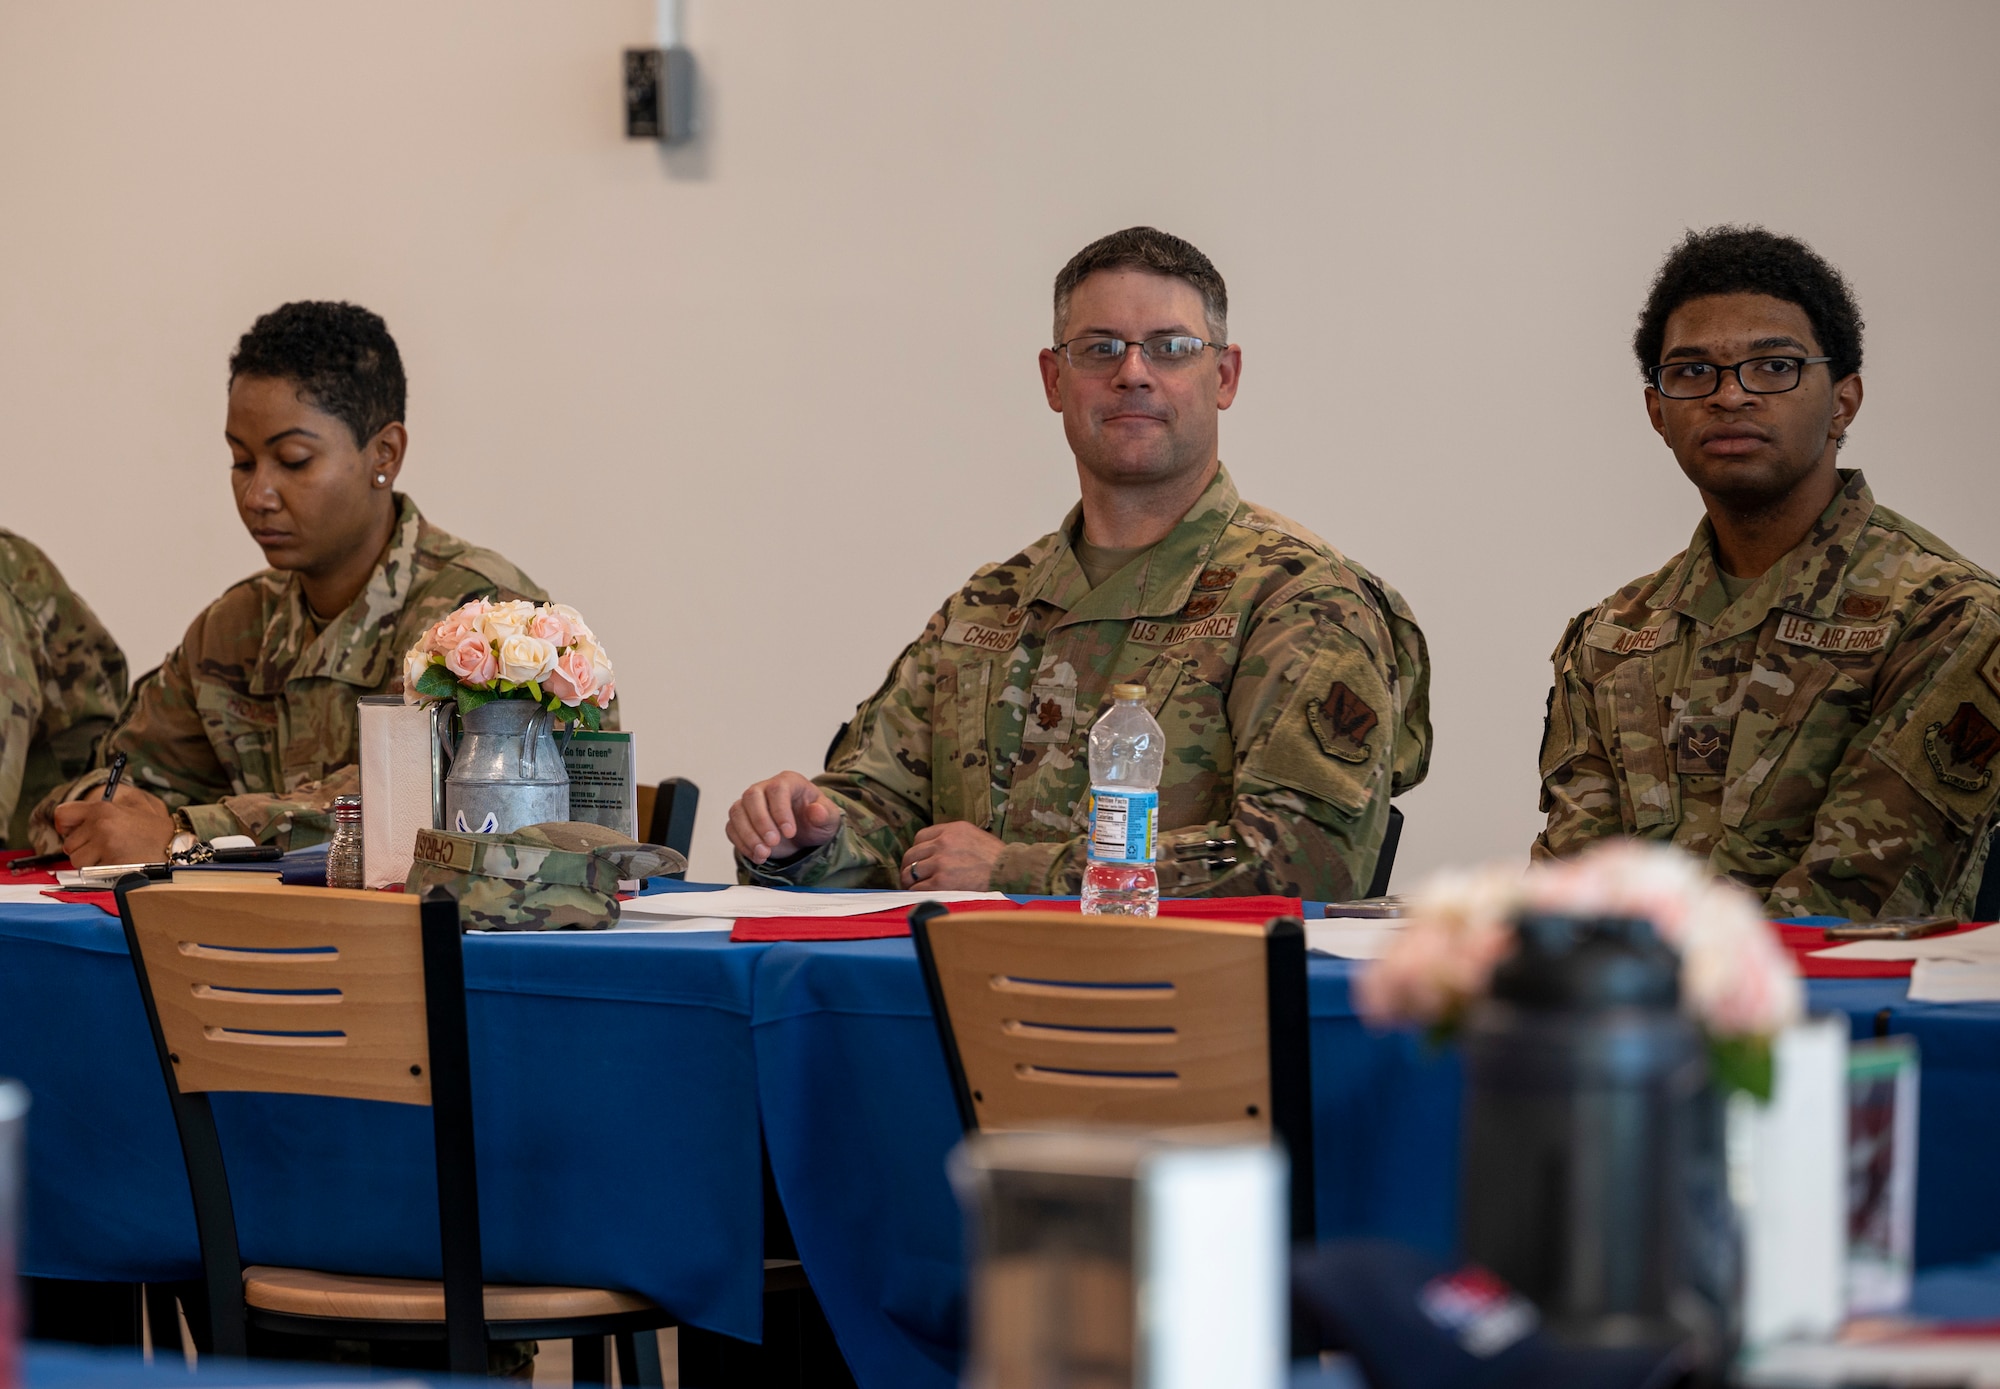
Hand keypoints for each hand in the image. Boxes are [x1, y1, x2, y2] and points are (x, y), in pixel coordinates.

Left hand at [51, 784, 175, 867]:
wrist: (175, 846)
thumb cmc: (150, 831)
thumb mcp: (125, 810)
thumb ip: (95, 815)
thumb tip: (62, 825)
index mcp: (102, 808)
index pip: (62, 815)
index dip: (65, 827)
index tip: (74, 833)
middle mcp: (100, 823)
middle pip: (69, 844)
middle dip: (83, 850)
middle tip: (106, 848)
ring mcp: (105, 843)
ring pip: (77, 861)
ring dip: (90, 863)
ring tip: (113, 856)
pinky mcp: (110, 861)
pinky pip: (90, 872)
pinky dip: (101, 872)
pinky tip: (119, 864)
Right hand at [726, 771, 843, 864]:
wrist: (804, 835)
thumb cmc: (815, 821)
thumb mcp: (829, 819)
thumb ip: (825, 815)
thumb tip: (817, 811)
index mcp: (788, 782)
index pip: (778, 789)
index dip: (781, 811)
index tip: (790, 832)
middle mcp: (765, 788)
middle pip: (752, 796)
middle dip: (761, 822)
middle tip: (773, 843)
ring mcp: (750, 804)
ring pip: (738, 812)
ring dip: (748, 835)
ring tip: (764, 853)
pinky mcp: (741, 820)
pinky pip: (732, 828)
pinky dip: (742, 844)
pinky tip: (758, 855)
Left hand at [901, 821, 1003, 890]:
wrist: (1011, 873)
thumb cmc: (997, 859)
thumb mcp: (975, 837)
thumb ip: (954, 839)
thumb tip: (935, 851)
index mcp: (952, 829)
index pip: (920, 837)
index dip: (918, 851)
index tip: (920, 861)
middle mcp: (944, 843)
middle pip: (911, 854)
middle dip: (909, 867)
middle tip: (911, 878)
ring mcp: (941, 862)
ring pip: (911, 872)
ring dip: (910, 882)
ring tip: (914, 889)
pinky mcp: (941, 882)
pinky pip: (917, 888)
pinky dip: (916, 893)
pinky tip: (922, 896)